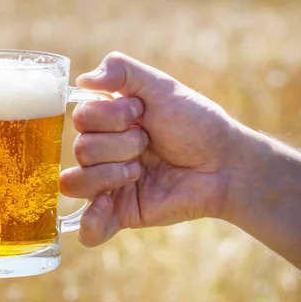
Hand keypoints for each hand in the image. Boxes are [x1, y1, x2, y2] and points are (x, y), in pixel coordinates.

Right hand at [60, 52, 237, 246]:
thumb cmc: (196, 123)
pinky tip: (108, 205)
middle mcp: (101, 154)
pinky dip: (90, 221)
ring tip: (140, 172)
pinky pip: (88, 230)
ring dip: (111, 175)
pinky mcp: (120, 215)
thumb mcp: (161, 86)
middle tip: (148, 144)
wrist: (225, 163)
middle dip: (121, 145)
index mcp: (106, 124)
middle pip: (81, 150)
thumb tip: (81, 80)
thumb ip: (121, 70)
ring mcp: (107, 186)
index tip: (141, 114)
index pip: (80, 119)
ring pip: (75, 184)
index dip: (110, 117)